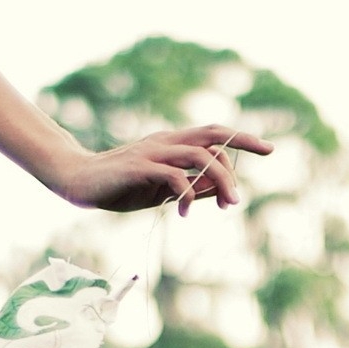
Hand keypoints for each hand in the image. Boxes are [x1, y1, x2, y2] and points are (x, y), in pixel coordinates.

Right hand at [49, 125, 275, 216]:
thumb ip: (190, 187)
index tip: (269, 149)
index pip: (214, 134)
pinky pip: (174, 175)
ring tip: (228, 204)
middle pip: (212, 137)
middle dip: (241, 148)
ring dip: (220, 180)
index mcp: (173, 144)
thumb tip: (220, 190)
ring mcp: (153, 152)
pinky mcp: (139, 167)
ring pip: (199, 155)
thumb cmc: (121, 186)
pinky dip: (187, 193)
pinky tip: (184, 212)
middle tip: (253, 177)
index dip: (242, 139)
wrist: (79, 181)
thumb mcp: (162, 190)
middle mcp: (166, 142)